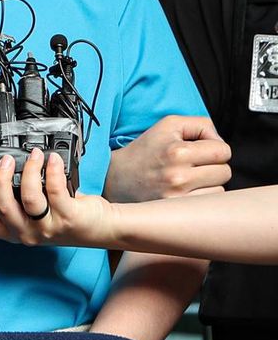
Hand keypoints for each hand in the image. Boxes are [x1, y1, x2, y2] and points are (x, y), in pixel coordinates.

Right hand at [0, 148, 115, 247]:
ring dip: (29, 170)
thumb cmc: (65, 216)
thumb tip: (2, 169)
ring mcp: (47, 227)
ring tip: (34, 154)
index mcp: (14, 231)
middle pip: (2, 207)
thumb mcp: (33, 213)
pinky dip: (52, 169)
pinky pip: (54, 189)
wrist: (98, 228)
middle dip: (0, 178)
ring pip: (28, 197)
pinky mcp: (67, 217)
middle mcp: (27, 232)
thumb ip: (16, 198)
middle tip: (5, 160)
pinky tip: (52, 159)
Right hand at [103, 115, 230, 202]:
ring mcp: (178, 198)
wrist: (115, 180)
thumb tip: (221, 141)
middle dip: (214, 167)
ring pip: (220, 191)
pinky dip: (202, 199)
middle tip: (194, 166)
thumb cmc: (145, 150)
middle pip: (225, 172)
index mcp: (178, 151)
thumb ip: (200, 125)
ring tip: (189, 180)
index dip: (215, 149)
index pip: (223, 151)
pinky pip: (208, 207)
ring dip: (210, 185)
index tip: (201, 151)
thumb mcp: (168, 125)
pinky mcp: (176, 214)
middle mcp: (179, 175)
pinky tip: (187, 194)